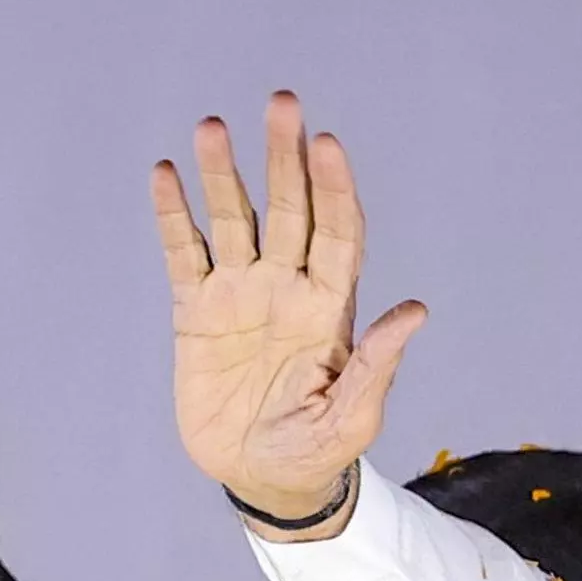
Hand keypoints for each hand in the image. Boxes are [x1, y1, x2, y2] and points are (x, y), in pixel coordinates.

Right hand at [151, 91, 425, 526]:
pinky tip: (166, 175)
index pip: (338, 232)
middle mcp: (287, 286)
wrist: (262, 477)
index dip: (333, 188)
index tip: (326, 145)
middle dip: (284, 157)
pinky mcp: (196, 310)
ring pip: (232, 218)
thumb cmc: (318, 451)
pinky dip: (173, 215)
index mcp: (330, 307)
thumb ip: (378, 364)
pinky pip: (184, 252)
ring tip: (211, 126)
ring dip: (222, 173)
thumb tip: (414, 311)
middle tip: (282, 103)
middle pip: (287, 208)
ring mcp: (240, 293)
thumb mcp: (354, 417)